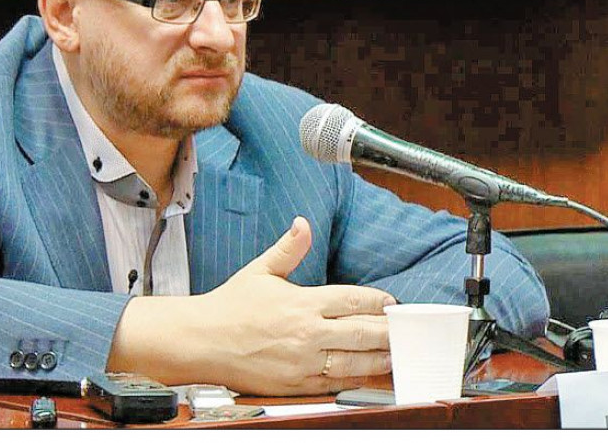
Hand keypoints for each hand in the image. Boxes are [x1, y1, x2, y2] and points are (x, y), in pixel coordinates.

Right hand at [108, 217, 395, 395]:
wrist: (202, 341)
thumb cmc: (230, 306)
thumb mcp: (260, 270)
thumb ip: (288, 248)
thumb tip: (303, 223)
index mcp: (303, 302)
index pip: (354, 300)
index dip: (379, 302)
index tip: (392, 303)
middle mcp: (308, 332)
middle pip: (363, 332)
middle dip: (388, 331)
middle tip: (405, 330)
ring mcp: (304, 361)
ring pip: (355, 361)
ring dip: (380, 358)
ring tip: (396, 354)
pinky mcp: (297, 383)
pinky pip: (335, 383)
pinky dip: (357, 380)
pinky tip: (370, 376)